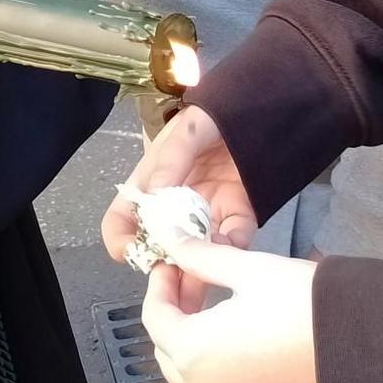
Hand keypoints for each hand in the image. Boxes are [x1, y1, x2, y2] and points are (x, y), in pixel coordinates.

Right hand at [105, 105, 259, 298]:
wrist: (260, 109)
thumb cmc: (214, 114)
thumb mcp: (187, 129)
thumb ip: (171, 158)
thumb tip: (154, 196)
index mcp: (150, 185)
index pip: (121, 220)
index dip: (121, 240)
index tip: (133, 252)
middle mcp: (174, 207)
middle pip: (159, 247)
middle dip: (163, 267)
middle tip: (171, 274)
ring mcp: (206, 215)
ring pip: (196, 254)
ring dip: (196, 268)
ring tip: (202, 268)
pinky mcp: (239, 216)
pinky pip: (234, 242)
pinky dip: (232, 249)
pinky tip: (230, 242)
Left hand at [140, 238, 321, 382]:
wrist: (374, 358)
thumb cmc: (309, 308)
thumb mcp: (252, 271)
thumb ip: (203, 257)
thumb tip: (172, 238)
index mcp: (194, 354)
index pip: (155, 319)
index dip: (161, 286)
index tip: (174, 265)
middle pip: (173, 356)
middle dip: (180, 318)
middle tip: (200, 285)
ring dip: (206, 350)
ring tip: (231, 316)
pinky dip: (236, 379)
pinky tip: (260, 353)